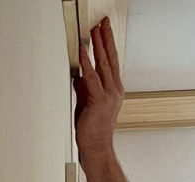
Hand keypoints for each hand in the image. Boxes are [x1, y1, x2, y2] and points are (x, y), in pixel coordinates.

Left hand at [73, 17, 123, 169]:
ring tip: (94, 31)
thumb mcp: (87, 102)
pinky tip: (82, 50)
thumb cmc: (93, 129)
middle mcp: (115, 90)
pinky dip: (86, 62)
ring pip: (103, 64)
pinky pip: (92, 77)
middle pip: (110, 58)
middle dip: (105, 39)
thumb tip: (79, 75)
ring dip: (98, 46)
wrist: (97, 146)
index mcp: (114, 89)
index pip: (111, 61)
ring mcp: (109, 95)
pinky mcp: (99, 100)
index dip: (107, 44)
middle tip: (103, 22)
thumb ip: (85, 87)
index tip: (104, 29)